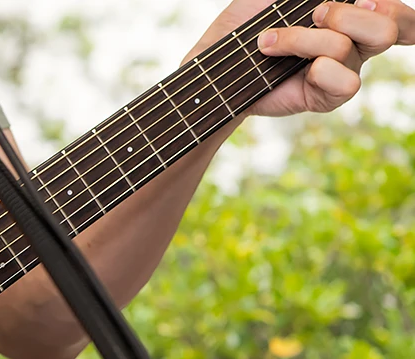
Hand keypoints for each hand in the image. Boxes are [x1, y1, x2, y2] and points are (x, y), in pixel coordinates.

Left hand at [188, 0, 413, 116]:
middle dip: (347, 13)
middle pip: (388, 28)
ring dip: (306, 39)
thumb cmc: (247, 23)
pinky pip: (346, 84)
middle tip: (313, 13)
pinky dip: (320, 70)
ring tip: (272, 42)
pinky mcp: (325, 97)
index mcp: (351, 15)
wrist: (215, 62)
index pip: (398, 14)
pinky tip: (292, 67)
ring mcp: (340, 70)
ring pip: (349, 49)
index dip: (393, 7)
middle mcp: (354, 42)